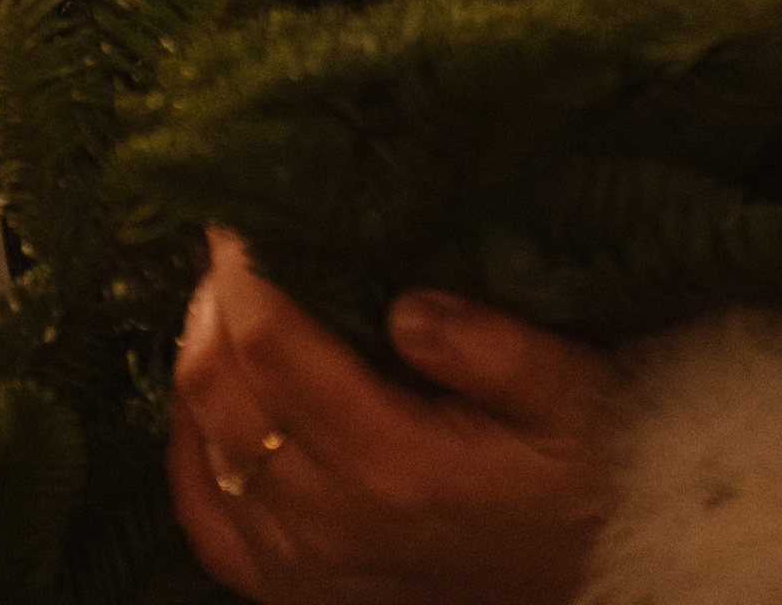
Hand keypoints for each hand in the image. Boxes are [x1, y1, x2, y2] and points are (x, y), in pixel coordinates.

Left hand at [168, 232, 626, 604]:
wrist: (592, 577)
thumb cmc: (582, 477)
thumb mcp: (570, 397)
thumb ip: (496, 350)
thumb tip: (406, 305)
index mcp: (392, 463)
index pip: (272, 346)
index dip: (241, 271)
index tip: (237, 214)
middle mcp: (331, 520)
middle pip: (222, 389)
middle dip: (212, 304)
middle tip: (231, 247)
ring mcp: (306, 568)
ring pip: (205, 448)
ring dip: (199, 365)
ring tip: (220, 304)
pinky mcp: (297, 595)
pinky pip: (208, 525)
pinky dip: (188, 458)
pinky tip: (197, 409)